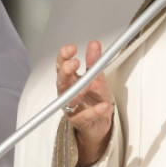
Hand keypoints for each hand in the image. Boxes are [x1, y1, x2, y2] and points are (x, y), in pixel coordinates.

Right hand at [57, 40, 114, 166]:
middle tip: (74, 63)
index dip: (64, 56)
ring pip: (69, 99)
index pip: (61, 66)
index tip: (72, 48)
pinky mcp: (79, 121)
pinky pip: (85, 116)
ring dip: (78, 91)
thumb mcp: (98, 78)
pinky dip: (95, 111)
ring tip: (88, 83)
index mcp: (70, 81)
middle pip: (61, 81)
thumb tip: (94, 44)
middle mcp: (67, 93)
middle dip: (66, 71)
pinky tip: (104, 105)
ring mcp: (71, 108)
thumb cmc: (95, 99)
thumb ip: (95, 62)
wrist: (99, 122)